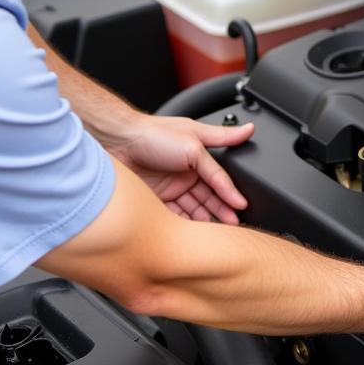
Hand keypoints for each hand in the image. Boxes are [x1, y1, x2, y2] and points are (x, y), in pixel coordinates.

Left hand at [109, 114, 254, 222]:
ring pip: (192, 210)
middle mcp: (185, 175)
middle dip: (221, 212)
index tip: (240, 208)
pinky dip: (182, 226)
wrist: (116, 141)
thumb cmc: (153, 134)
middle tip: (232, 225)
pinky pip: (173, 216)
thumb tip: (248, 131)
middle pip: (208, 199)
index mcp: (197, 160)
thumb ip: (223, 143)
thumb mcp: (194, 138)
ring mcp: (170, 189)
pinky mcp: (155, 200)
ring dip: (203, 221)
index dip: (230, 195)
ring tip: (213, 233)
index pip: (219, 182)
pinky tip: (190, 233)